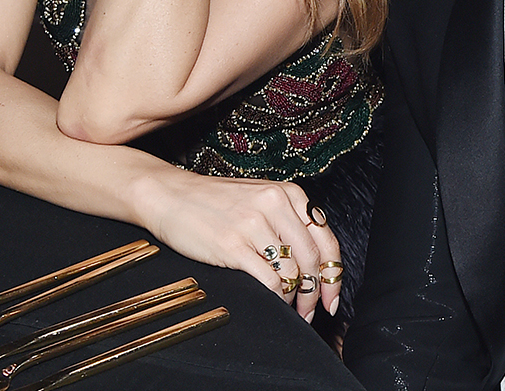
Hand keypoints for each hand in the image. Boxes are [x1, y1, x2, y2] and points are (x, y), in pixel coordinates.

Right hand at [137, 167, 343, 321]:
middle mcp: (275, 205)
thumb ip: (288, 221)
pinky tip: (272, 301)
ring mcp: (254, 224)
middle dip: (315, 293)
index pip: (325, 240)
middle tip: (310, 311)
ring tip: (290, 308)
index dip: (333, 275)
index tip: (331, 297)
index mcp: (288, 194)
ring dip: (294, 298)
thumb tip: (314, 262)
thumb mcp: (260, 198)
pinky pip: (268, 279)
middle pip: (312, 260)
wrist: (171, 195)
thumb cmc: (214, 201)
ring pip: (292, 272)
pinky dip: (276, 296)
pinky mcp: (233, 245)